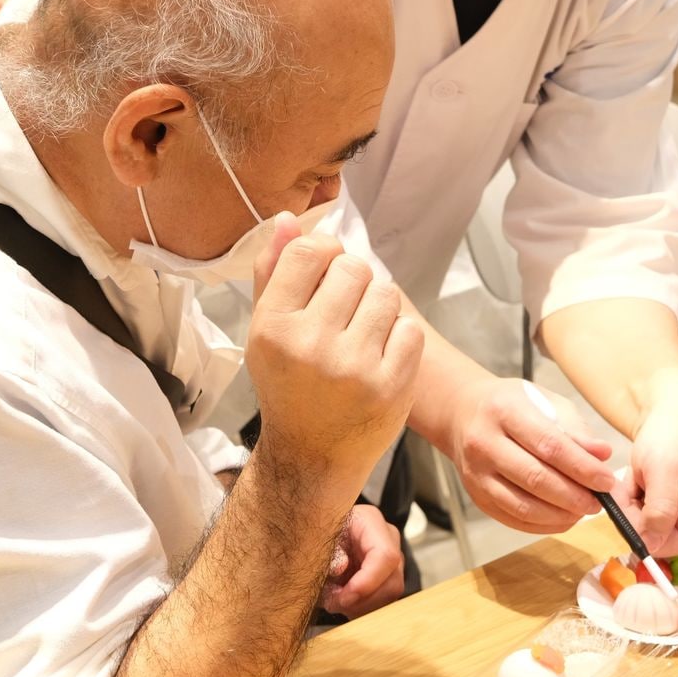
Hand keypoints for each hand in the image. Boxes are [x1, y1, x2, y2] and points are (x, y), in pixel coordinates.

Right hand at [246, 216, 423, 491]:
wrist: (311, 457)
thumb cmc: (289, 384)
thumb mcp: (267, 330)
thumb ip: (273, 272)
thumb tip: (289, 219)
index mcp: (273, 326)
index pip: (311, 251)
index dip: (325, 253)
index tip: (325, 273)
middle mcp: (310, 345)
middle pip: (354, 267)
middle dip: (353, 282)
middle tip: (343, 314)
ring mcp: (353, 367)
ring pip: (386, 294)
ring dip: (379, 308)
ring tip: (362, 334)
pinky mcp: (391, 386)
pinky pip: (410, 329)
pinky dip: (400, 338)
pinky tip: (380, 357)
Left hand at [320, 506, 403, 617]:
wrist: (321, 535)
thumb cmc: (321, 534)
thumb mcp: (319, 538)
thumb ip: (328, 551)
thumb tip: (339, 566)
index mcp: (371, 522)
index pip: (385, 556)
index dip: (367, 583)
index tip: (344, 597)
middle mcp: (388, 541)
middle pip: (392, 582)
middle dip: (362, 600)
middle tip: (334, 602)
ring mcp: (391, 561)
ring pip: (389, 596)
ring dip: (360, 607)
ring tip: (335, 600)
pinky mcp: (387, 578)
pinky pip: (383, 602)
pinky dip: (361, 608)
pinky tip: (344, 602)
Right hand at [445, 378, 616, 533]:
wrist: (463, 413)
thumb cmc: (511, 405)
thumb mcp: (544, 401)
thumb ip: (574, 429)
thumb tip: (602, 454)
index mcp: (504, 411)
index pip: (549, 445)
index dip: (582, 467)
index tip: (606, 480)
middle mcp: (484, 443)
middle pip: (535, 479)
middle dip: (574, 496)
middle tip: (598, 502)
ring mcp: (476, 473)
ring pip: (523, 506)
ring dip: (560, 515)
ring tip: (583, 511)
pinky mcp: (476, 496)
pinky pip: (513, 519)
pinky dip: (543, 525)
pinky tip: (562, 518)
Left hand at [618, 402, 677, 629]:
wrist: (667, 413)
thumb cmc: (675, 436)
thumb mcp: (665, 468)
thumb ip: (658, 509)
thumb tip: (649, 546)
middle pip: (659, 549)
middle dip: (638, 524)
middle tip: (635, 485)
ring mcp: (673, 520)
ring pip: (639, 534)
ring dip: (629, 506)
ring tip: (637, 474)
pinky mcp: (655, 513)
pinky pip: (631, 519)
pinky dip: (625, 498)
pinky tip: (633, 476)